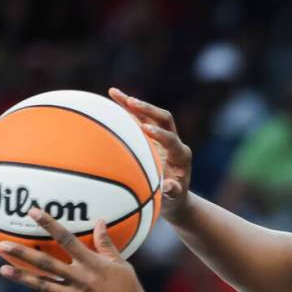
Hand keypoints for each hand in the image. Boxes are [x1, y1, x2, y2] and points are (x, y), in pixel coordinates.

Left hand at [0, 209, 148, 291]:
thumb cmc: (130, 291)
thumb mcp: (121, 265)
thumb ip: (106, 244)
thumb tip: (100, 221)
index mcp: (92, 264)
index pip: (67, 239)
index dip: (49, 224)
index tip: (33, 212)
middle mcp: (80, 278)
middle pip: (47, 263)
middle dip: (23, 253)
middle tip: (1, 245)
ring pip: (43, 285)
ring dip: (22, 278)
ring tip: (3, 270)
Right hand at [109, 88, 192, 222]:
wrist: (175, 196)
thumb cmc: (174, 199)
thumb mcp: (174, 199)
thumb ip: (173, 192)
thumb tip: (168, 188)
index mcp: (181, 155)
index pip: (172, 140)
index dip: (161, 134)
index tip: (146, 130)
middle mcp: (173, 142)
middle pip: (164, 119)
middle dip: (148, 110)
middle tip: (131, 103)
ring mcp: (161, 137)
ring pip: (149, 115)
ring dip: (134, 104)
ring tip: (114, 93)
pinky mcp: (151, 136)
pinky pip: (138, 119)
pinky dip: (126, 109)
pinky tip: (111, 96)